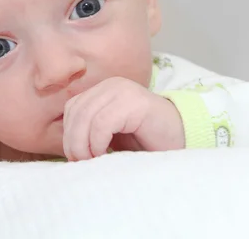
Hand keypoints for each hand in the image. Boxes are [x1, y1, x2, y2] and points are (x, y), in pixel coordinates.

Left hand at [63, 77, 184, 160]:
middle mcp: (112, 85)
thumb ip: (89, 132)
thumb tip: (67, 148)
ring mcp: (123, 91)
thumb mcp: (111, 135)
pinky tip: (104, 154)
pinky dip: (97, 142)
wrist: (181, 141)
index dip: (69, 133)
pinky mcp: (134, 103)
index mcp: (104, 90)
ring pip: (86, 116)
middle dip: (73, 141)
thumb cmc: (146, 142)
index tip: (76, 157)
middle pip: (77, 111)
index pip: (73, 107)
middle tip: (80, 163)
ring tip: (92, 161)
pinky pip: (102, 122)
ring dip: (83, 144)